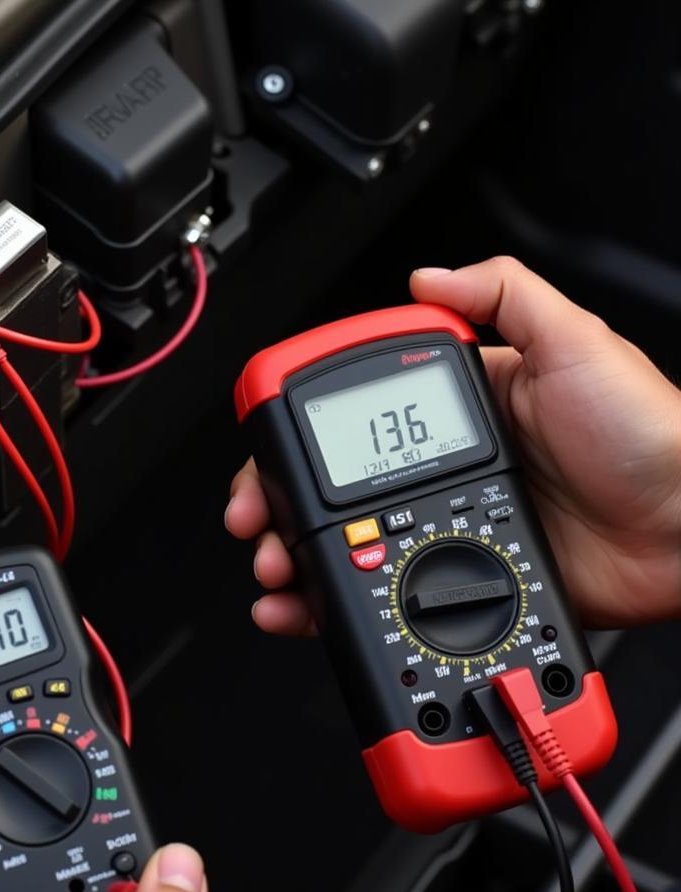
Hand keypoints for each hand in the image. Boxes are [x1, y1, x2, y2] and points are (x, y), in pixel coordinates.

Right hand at [226, 256, 680, 630]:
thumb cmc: (647, 435)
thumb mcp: (576, 343)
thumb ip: (504, 296)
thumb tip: (429, 276)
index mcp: (462, 412)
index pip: (356, 419)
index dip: (300, 438)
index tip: (267, 456)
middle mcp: (445, 471)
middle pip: (335, 490)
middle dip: (278, 506)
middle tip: (256, 522)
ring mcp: (451, 531)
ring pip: (349, 548)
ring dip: (295, 561)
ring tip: (275, 571)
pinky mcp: (466, 584)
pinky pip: (387, 598)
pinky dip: (337, 607)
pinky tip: (308, 610)